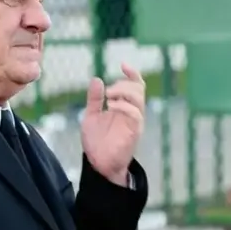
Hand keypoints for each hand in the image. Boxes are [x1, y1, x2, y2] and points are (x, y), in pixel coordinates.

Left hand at [81, 63, 145, 185]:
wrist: (98, 164)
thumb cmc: (96, 142)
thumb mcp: (91, 116)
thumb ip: (94, 99)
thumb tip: (96, 79)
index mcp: (123, 107)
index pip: (135, 86)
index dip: (132, 74)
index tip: (123, 65)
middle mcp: (132, 112)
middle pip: (139, 89)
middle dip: (125, 83)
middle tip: (108, 90)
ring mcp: (134, 122)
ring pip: (139, 99)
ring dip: (124, 92)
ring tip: (108, 96)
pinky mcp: (134, 132)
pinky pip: (135, 114)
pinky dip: (124, 106)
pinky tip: (111, 106)